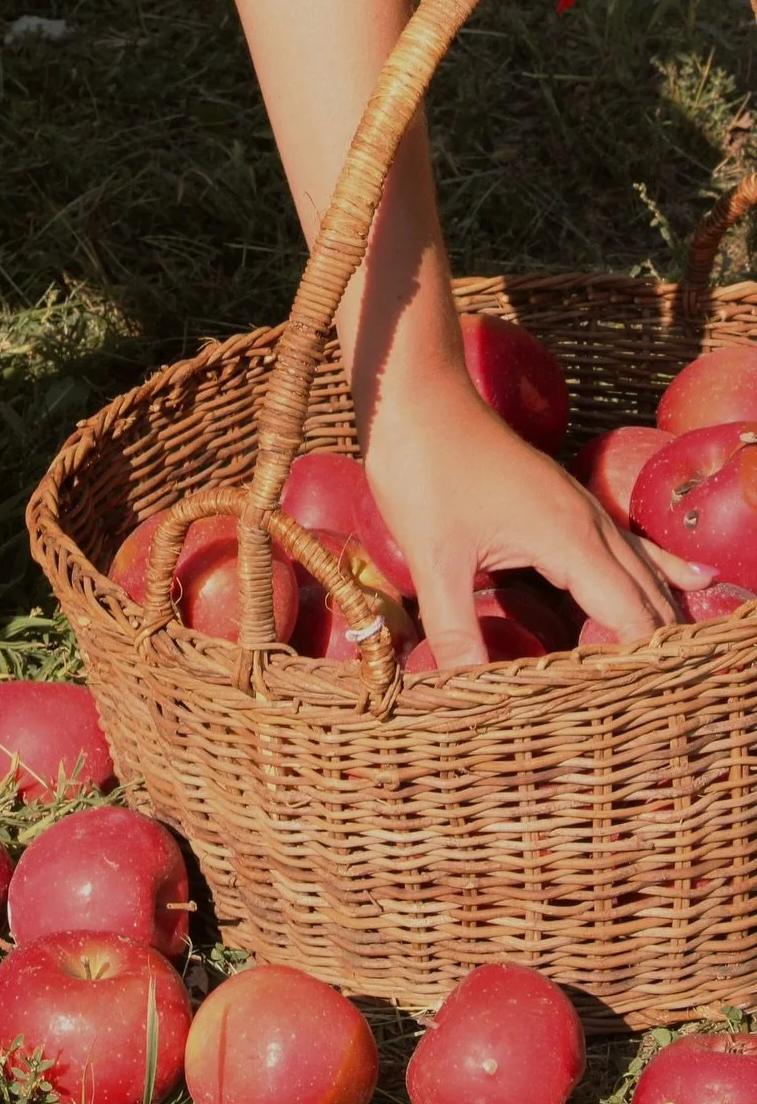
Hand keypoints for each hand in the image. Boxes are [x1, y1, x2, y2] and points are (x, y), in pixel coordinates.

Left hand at [362, 374, 714, 668]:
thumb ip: (454, 630)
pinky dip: (651, 571)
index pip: (630, 616)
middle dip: (654, 648)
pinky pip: (623, 543)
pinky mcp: (562, 500)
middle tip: (663, 701)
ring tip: (674, 665)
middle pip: (645, 597)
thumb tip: (461, 693)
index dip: (637, 664)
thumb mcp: (433, 558)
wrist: (418, 396)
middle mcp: (590, 524)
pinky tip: (685, 579)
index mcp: (570, 541)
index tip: (643, 707)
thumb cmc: (424, 469)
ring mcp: (580, 508)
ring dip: (656, 614)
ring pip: (639, 569)